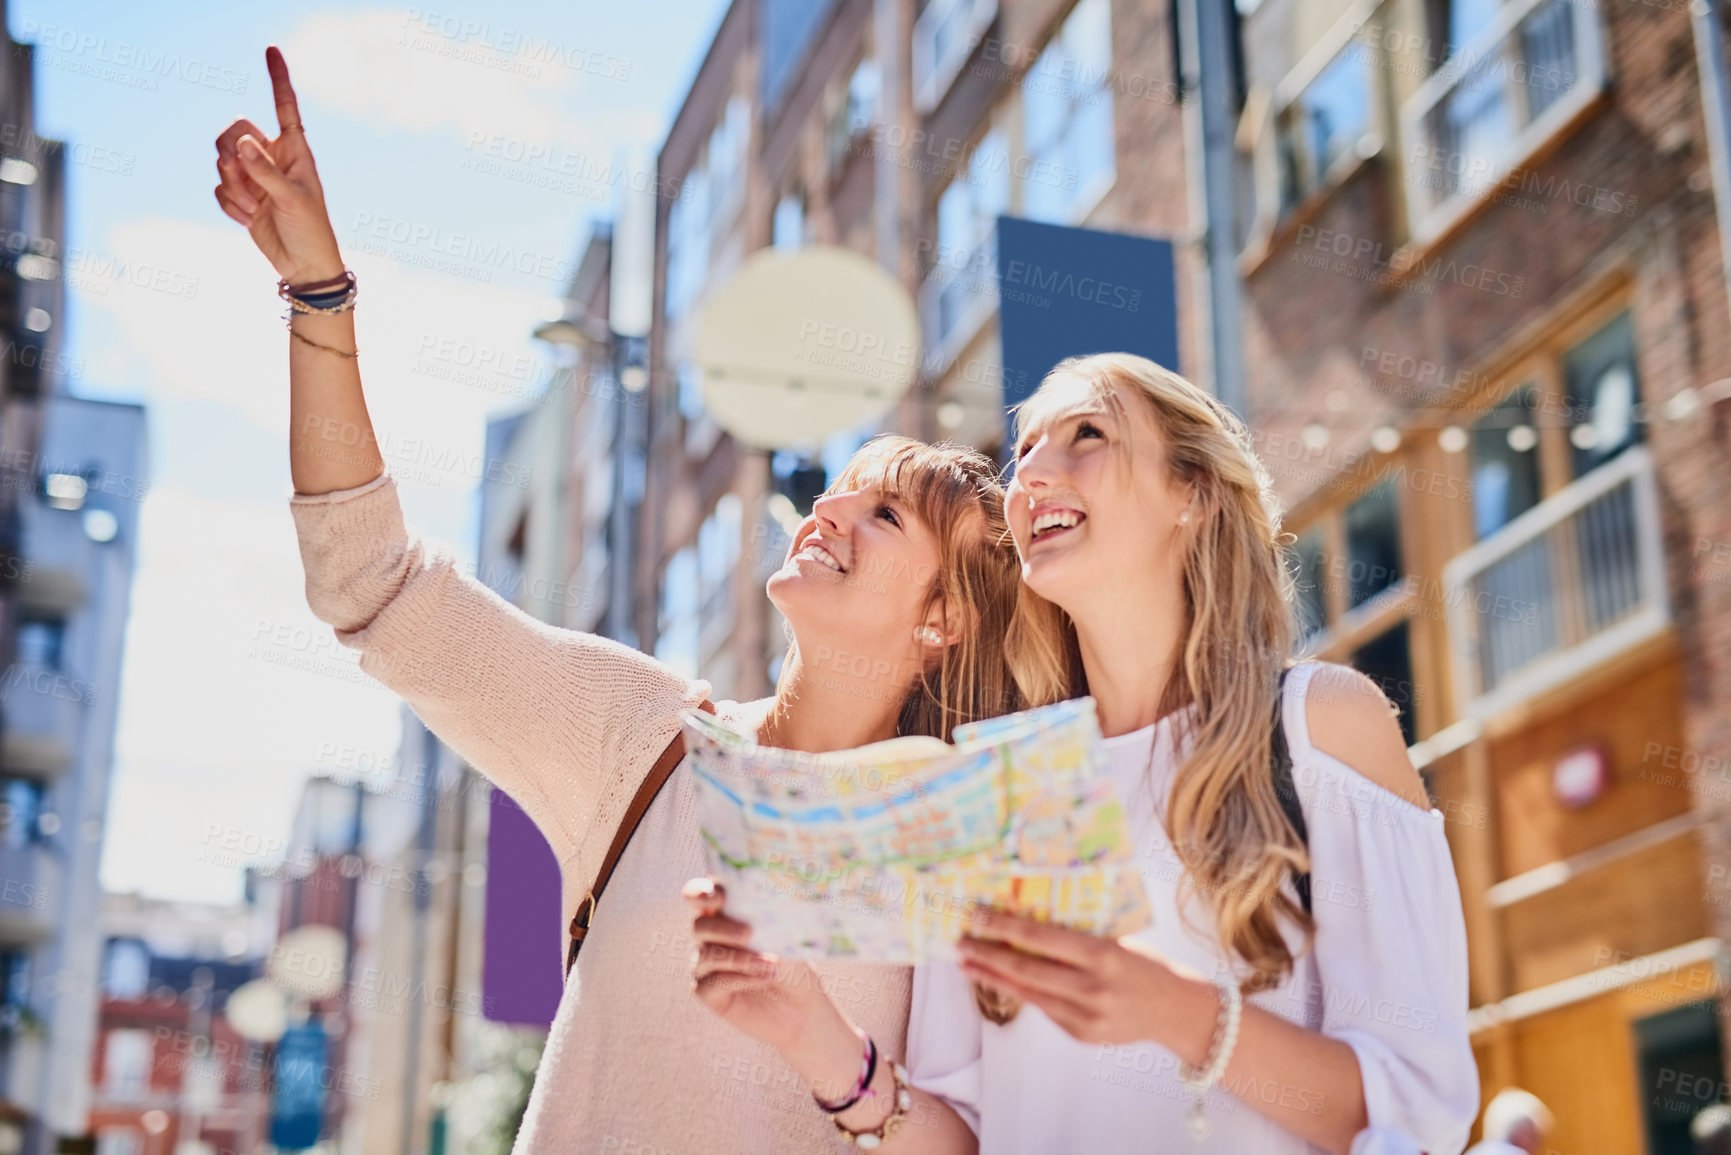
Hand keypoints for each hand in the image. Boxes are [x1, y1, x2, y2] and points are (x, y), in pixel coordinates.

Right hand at [213, 46, 344, 283]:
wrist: (303, 264)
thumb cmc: (310, 229)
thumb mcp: (292, 199)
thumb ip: (266, 171)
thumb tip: (242, 143)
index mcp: (295, 149)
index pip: (284, 106)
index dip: (278, 78)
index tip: (271, 49)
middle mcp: (272, 156)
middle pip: (233, 131)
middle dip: (230, 153)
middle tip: (243, 176)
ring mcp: (254, 175)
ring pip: (222, 160)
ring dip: (232, 185)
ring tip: (253, 207)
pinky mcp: (240, 195)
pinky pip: (218, 187)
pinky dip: (228, 204)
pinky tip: (248, 220)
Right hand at [683, 878, 828, 1053]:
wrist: (801, 1006)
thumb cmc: (794, 964)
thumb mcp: (785, 939)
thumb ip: (766, 923)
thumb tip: (760, 912)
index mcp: (726, 915)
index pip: (699, 896)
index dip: (700, 892)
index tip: (719, 896)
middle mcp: (711, 939)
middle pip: (698, 926)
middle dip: (722, 928)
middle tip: (749, 933)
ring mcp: (706, 967)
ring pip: (705, 956)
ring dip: (739, 958)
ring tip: (770, 965)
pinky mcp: (709, 994)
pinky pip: (710, 984)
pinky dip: (738, 979)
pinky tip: (762, 979)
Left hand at [956, 910, 1196, 1049]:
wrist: (1176, 1012)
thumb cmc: (1145, 965)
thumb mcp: (1117, 941)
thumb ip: (1078, 935)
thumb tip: (1029, 915)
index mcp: (1102, 955)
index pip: (1041, 939)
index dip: (1004, 928)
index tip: (977, 916)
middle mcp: (1091, 988)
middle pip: (1026, 970)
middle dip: (987, 955)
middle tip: (959, 943)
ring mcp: (1085, 1016)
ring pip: (1028, 994)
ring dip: (992, 978)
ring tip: (967, 964)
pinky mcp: (1081, 1035)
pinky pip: (1043, 1009)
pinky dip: (1020, 993)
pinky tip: (1000, 980)